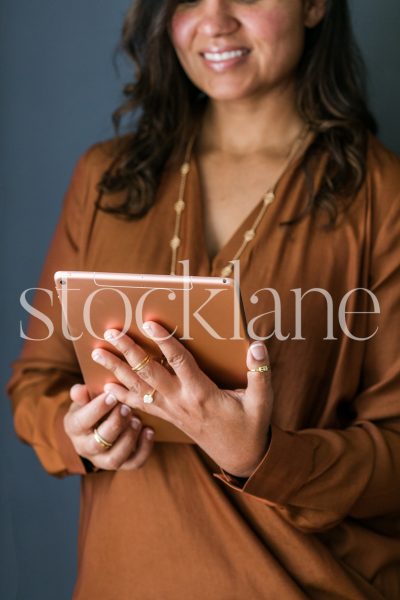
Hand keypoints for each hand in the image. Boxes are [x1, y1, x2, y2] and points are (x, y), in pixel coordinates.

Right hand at [64, 384, 154, 471]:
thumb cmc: (91, 407)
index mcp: (74, 429)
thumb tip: (80, 390)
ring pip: (114, 459)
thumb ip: (82, 394)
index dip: (96, 409)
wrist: (98, 426)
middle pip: (98, 444)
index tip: (111, 396)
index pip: (81, 422)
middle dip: (114, 425)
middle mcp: (85, 448)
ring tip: (137, 420)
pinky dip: (144, 449)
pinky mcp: (122, 464)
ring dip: (128, 439)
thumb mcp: (84, 399)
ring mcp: (103, 460)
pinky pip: (134, 463)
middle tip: (126, 408)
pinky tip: (149, 431)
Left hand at [92, 323, 272, 477]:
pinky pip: (140, 404)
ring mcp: (171, 410)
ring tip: (98, 353)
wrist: (240, 458)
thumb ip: (260, 373)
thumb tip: (257, 345)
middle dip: (129, 351)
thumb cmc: (250, 426)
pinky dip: (121, 394)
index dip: (165, 342)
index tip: (150, 323)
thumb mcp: (262, 402)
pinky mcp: (168, 417)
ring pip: (138, 387)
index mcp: (202, 393)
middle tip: (111, 332)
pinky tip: (106, 386)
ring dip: (117, 369)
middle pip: (149, 372)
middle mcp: (180, 401)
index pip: (179, 362)